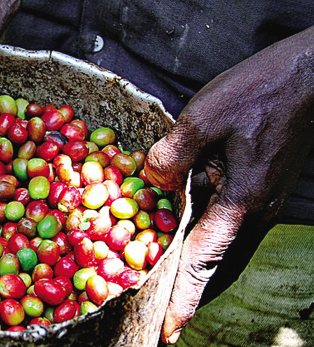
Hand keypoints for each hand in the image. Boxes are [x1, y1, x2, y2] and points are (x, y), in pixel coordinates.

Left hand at [145, 26, 313, 343]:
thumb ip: (171, 154)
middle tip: (161, 320)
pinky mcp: (258, 192)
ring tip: (170, 294)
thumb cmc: (260, 92)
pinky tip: (188, 247)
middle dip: (188, 296)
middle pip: (216, 268)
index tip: (167, 330)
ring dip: (198, 276)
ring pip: (225, 254)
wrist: (307, 78)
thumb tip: (149, 179)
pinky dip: (207, 249)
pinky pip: (229, 232)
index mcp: (241, 202)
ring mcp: (259, 205)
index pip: (204, 261)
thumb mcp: (204, 116)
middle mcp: (253, 213)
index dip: (183, 297)